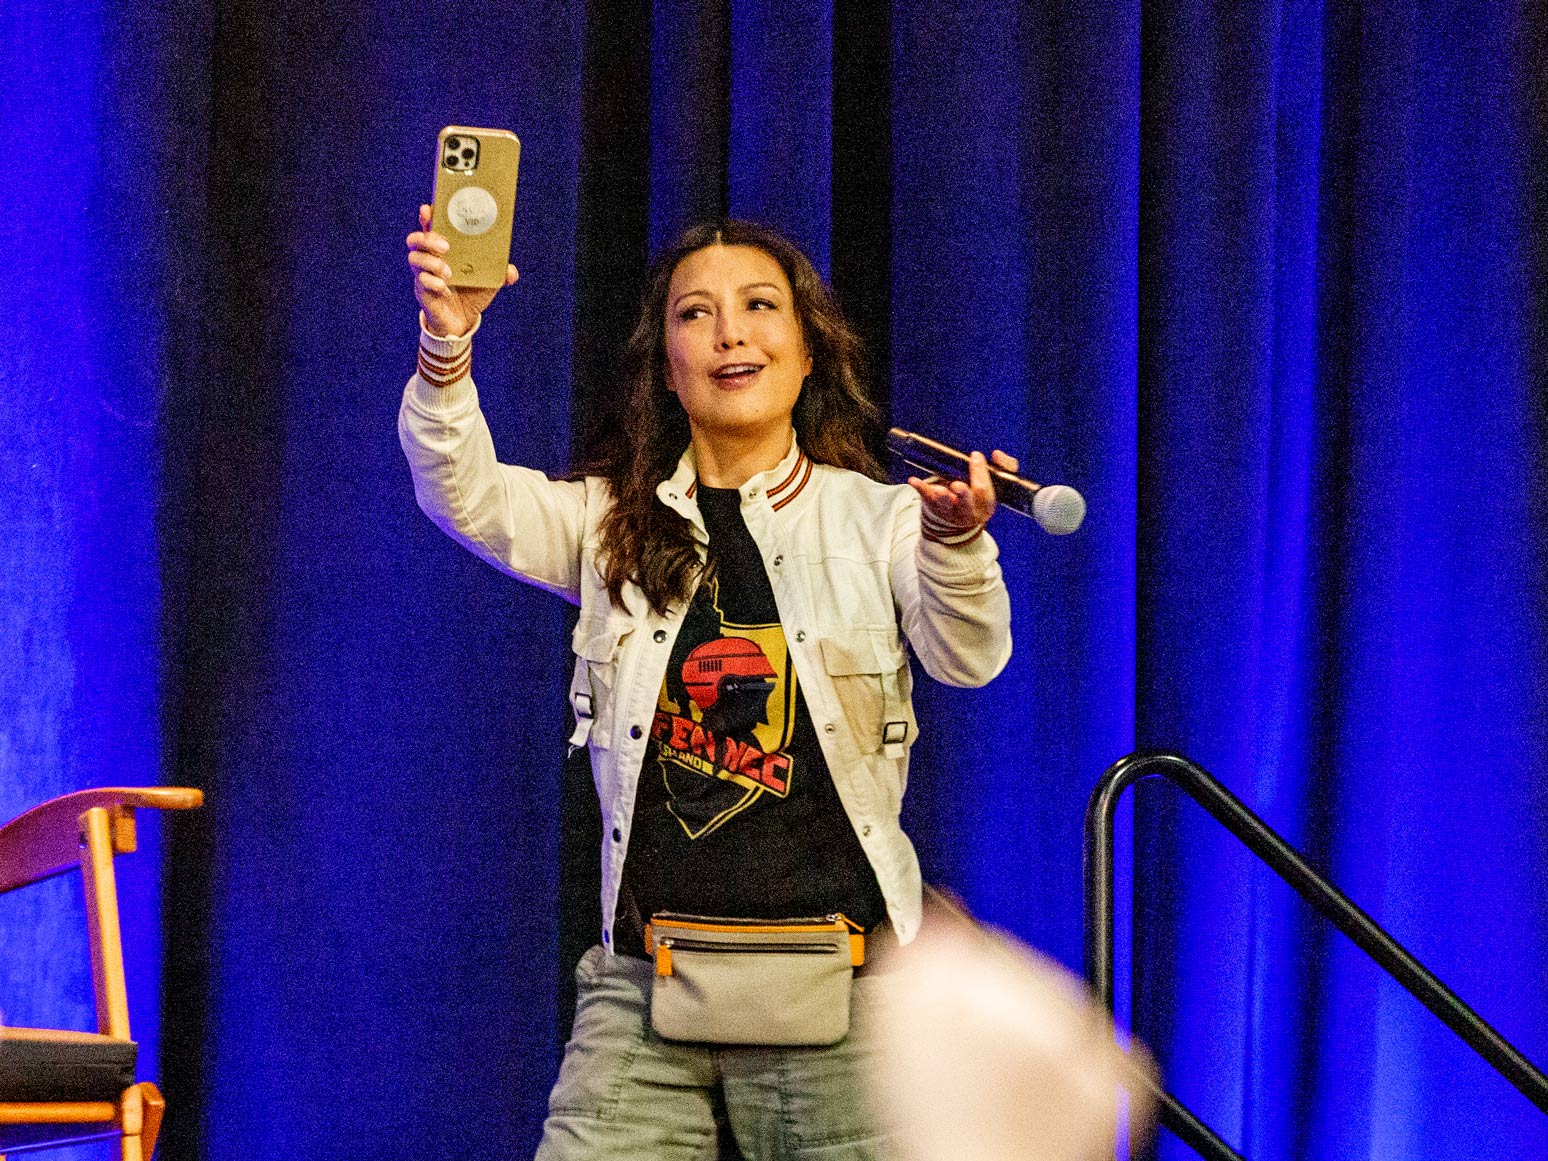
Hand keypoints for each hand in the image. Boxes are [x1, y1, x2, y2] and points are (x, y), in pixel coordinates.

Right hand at [406, 204, 518, 337]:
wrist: (462, 322)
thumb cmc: (472, 294)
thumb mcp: (489, 282)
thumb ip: (500, 273)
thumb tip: (510, 271)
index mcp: (443, 250)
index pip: (430, 227)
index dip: (427, 216)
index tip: (428, 209)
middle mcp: (429, 259)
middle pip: (415, 240)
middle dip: (428, 239)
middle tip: (446, 247)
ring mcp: (423, 274)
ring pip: (414, 259)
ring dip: (431, 263)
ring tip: (449, 272)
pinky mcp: (423, 291)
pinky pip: (421, 282)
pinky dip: (434, 284)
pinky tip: (446, 290)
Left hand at [908, 449, 1019, 531]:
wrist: (960, 522)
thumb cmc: (980, 496)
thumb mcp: (998, 483)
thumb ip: (1005, 466)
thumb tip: (996, 454)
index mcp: (985, 505)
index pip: (984, 490)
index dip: (980, 474)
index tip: (975, 456)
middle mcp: (967, 510)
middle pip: (966, 503)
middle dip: (963, 494)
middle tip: (958, 486)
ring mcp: (949, 510)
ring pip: (945, 504)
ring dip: (941, 495)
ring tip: (938, 489)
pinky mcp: (933, 506)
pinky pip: (926, 497)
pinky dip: (920, 488)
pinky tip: (913, 480)